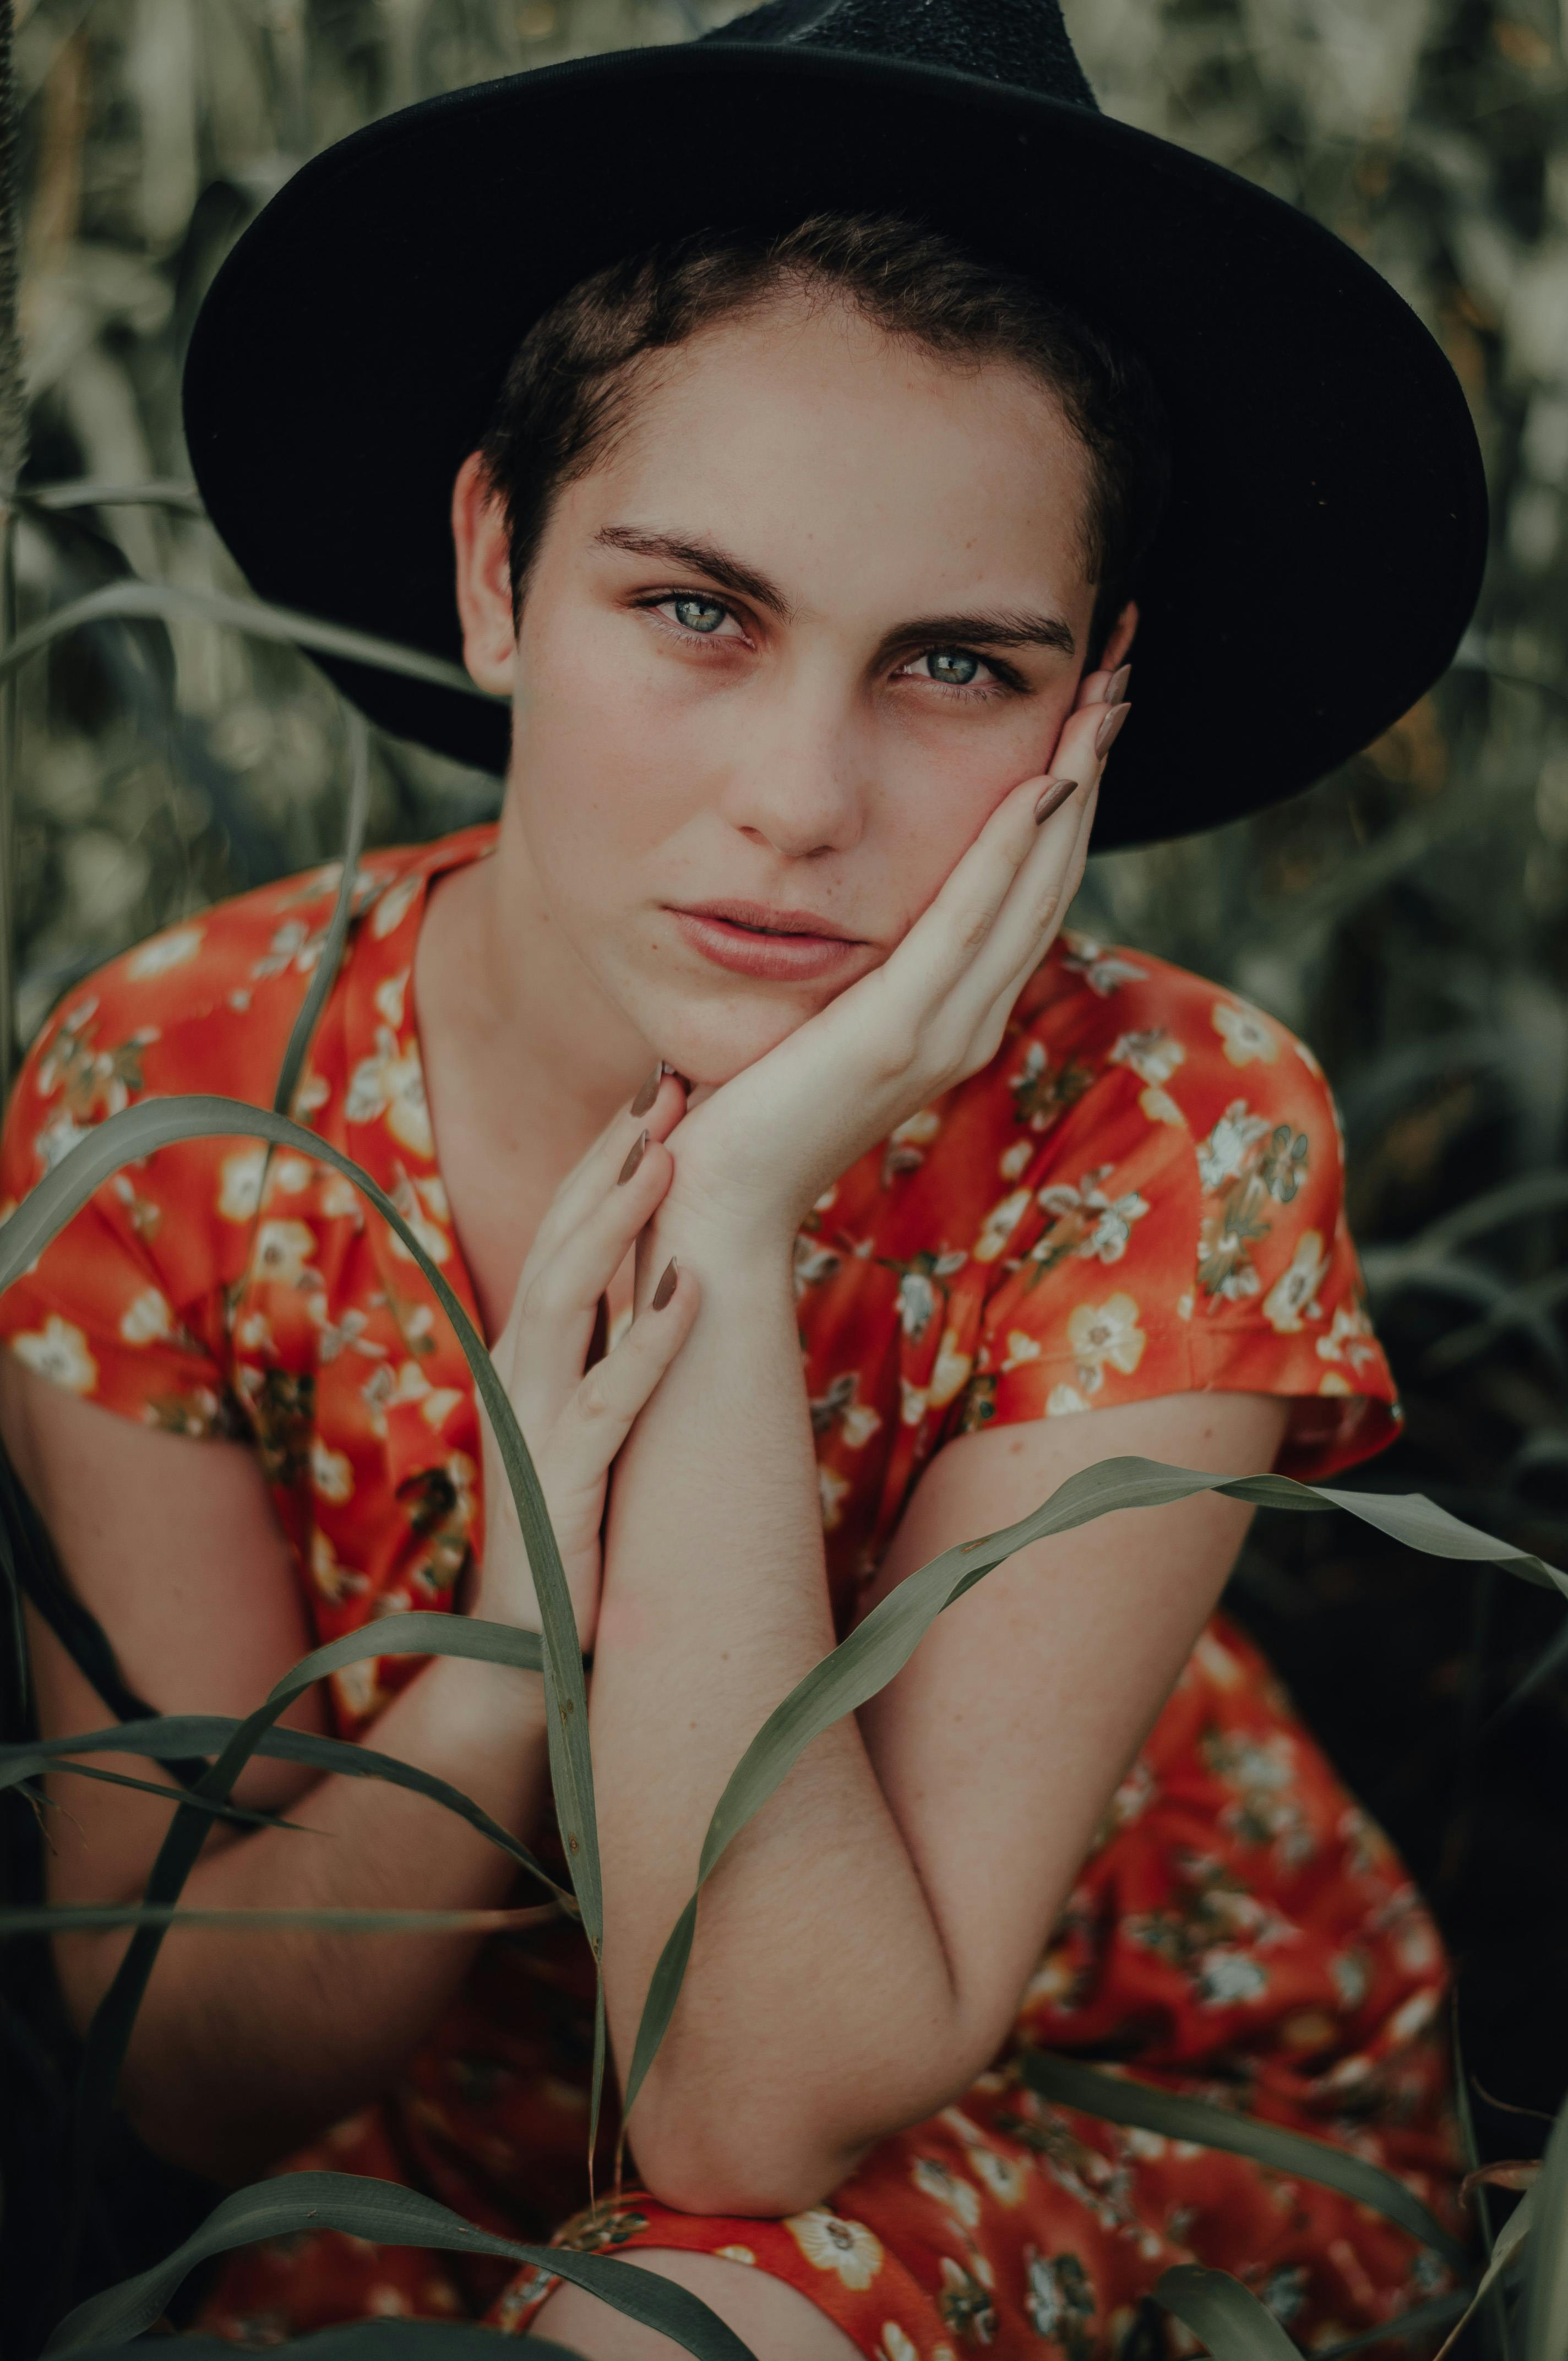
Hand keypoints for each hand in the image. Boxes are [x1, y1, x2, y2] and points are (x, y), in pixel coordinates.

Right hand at [471, 1082, 698, 1646]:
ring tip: (664, 1153)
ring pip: (569, 1299)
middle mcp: (521, 1371)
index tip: (659, 1087)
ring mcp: (534, 1423)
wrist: (521, 1651)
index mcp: (531, 1351)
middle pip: (562, 1240)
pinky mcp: (561, 1483)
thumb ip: (615, 1348)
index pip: (567, 1231)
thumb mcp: (594, 1418)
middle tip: (668, 1085)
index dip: (607, 1157)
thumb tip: (675, 1271)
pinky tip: (689, 1290)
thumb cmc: (575, 1528)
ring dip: (617, 1222)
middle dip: (612, 1159)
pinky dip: (650, 1341)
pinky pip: (608, 1399)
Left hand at [665, 660, 1128, 1251]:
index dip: (1068, 788)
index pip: (1030, 883)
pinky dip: (1010, 849)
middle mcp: (970, 1019)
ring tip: (1106, 692)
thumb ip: (849, 962)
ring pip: (1034, 886)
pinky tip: (1040, 781)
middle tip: (1122, 660)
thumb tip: (838, 892)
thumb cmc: (745, 1110)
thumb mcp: (813, 1014)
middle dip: (1091, 762)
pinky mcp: (899, 1035)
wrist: (716, 1204)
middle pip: (1053, 870)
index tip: (1088, 698)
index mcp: (955, 1012)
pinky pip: (969, 924)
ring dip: (1074, 783)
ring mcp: (944, 1031)